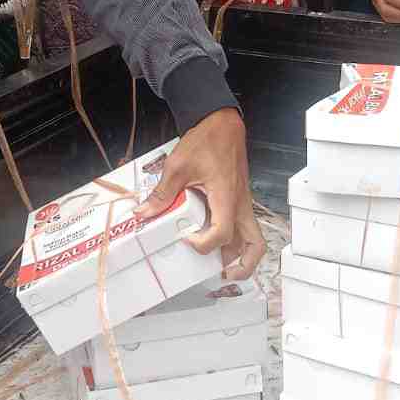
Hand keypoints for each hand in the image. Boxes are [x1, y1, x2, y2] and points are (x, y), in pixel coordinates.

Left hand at [137, 108, 264, 277]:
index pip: (223, 233)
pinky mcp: (239, 201)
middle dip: (242, 266)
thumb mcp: (178, 166)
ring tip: (220, 267)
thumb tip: (144, 213)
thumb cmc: (207, 140)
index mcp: (227, 198)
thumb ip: (162, 193)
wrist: (222, 124)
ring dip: (241, 257)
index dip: (204, 244)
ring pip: (253, 240)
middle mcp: (240, 205)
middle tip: (221, 275)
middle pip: (255, 246)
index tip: (186, 239)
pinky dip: (235, 242)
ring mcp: (243, 204)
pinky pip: (243, 228)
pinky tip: (215, 242)